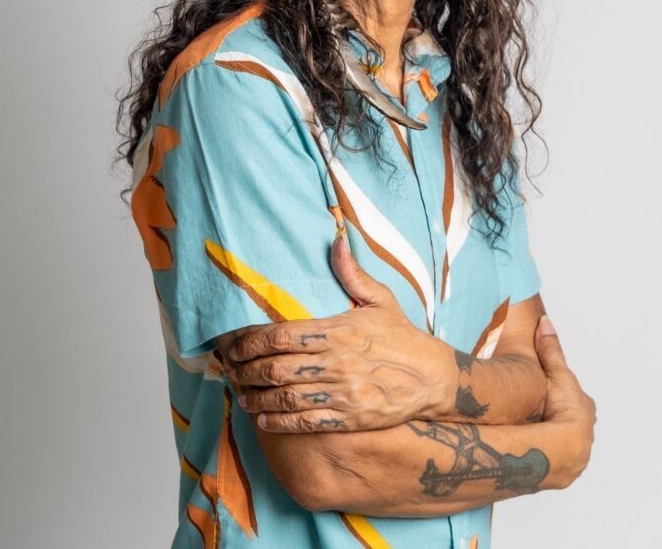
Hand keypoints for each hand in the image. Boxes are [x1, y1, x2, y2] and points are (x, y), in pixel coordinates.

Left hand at [224, 233, 449, 432]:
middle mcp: (337, 363)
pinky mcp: (349, 419)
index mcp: (339, 331)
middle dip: (247, 369)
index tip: (234, 342)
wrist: (431, 378)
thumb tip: (337, 238)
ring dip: (257, 397)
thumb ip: (352, 272)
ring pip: (286, 397)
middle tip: (230, 368)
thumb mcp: (381, 298)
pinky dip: (280, 421)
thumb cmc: (400, 335)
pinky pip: (306, 422)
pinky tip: (263, 418)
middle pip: (277, 368)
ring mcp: (343, 394)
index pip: (283, 335)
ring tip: (241, 394)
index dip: (252, 340)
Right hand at [534, 316, 595, 487]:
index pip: (574, 398)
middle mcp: (584, 432)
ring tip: (530, 432)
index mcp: (585, 409)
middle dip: (557, 416)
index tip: (548, 390)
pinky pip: (552, 457)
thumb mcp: (555, 372)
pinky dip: (543, 451)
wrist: (565, 447)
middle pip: (569, 419)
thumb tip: (545, 321)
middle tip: (539, 411)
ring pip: (560, 439)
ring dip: (549, 436)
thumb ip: (550, 349)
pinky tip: (530, 449)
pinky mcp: (563, 470)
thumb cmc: (564, 409)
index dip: (560, 392)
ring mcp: (575, 453)